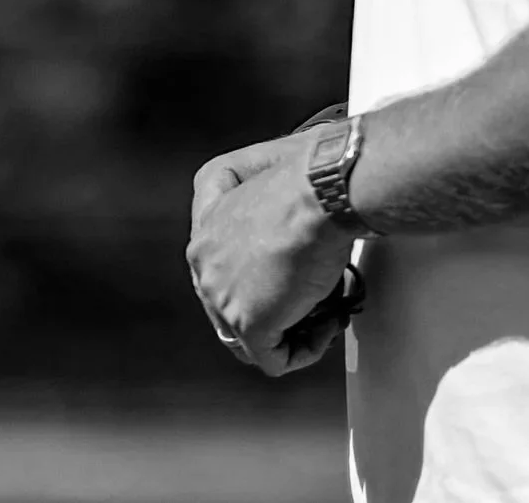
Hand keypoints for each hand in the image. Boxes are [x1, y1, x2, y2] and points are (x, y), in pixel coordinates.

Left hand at [186, 131, 354, 377]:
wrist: (323, 192)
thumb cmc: (311, 174)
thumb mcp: (274, 168)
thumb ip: (266, 194)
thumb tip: (296, 207)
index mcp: (206, 223)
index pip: (222, 263)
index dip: (259, 273)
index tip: (293, 269)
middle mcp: (203, 262)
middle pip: (234, 302)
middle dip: (276, 303)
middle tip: (314, 294)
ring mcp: (222, 296)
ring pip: (250, 336)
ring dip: (290, 329)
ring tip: (325, 313)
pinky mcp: (248, 324)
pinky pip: (274, 359)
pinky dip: (304, 351)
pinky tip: (326, 329)